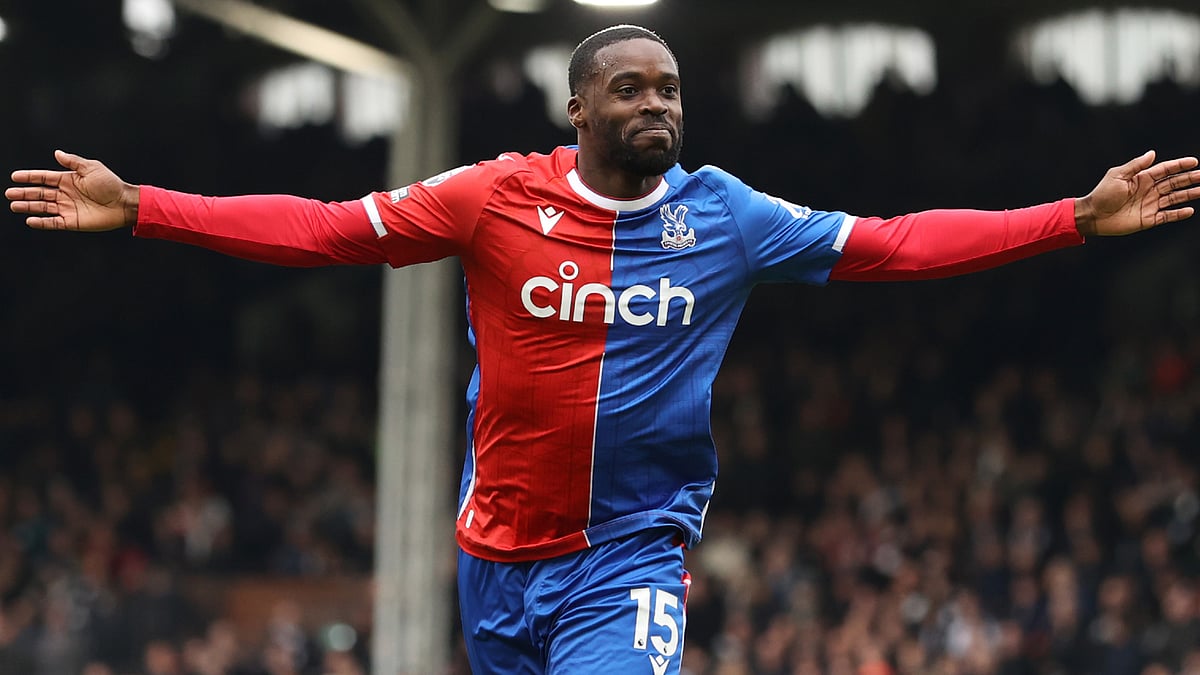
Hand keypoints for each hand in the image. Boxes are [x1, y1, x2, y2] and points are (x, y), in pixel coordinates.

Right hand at [7, 150, 138, 230]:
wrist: (125, 203)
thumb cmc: (111, 184)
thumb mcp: (92, 168)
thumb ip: (73, 162)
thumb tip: (56, 153)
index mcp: (68, 180)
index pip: (44, 178)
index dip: (30, 177)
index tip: (15, 177)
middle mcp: (65, 194)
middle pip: (40, 193)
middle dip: (24, 193)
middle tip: (9, 193)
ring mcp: (68, 208)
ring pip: (43, 207)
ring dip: (29, 206)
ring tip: (14, 206)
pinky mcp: (73, 221)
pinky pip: (54, 222)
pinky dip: (42, 222)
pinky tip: (30, 220)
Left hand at [1074, 150, 1199, 236]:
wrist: (1092, 215)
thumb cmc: (1102, 194)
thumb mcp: (1117, 176)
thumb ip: (1136, 165)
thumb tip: (1153, 153)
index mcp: (1142, 178)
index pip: (1165, 170)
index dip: (1179, 165)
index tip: (1194, 162)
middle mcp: (1149, 190)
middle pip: (1174, 183)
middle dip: (1189, 178)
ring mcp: (1150, 205)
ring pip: (1174, 198)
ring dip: (1188, 194)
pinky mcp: (1148, 219)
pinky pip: (1167, 216)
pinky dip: (1178, 214)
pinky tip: (1190, 210)